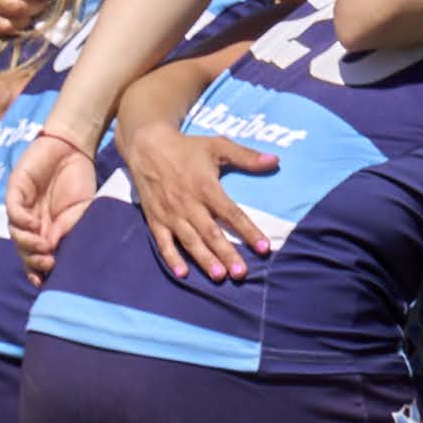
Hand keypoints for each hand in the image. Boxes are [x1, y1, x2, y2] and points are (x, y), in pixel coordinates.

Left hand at [5, 122, 99, 266]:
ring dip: (27, 244)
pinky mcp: (16, 190)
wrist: (75, 148)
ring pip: (15, 233)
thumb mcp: (81, 211)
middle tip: (47, 263)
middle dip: (32, 261)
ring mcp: (23, 207)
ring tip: (44, 246)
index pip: (36, 256)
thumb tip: (54, 251)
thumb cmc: (79, 179)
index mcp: (47, 230)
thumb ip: (68, 230)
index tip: (44, 282)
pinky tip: (34, 225)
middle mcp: (32, 222)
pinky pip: (13, 211)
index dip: (37, 271)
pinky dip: (21, 221)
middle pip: (23, 249)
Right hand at [122, 123, 281, 286]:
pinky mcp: (155, 219)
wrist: (147, 146)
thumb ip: (246, 156)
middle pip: (211, 233)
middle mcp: (188, 204)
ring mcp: (170, 214)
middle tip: (241, 273)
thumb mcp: (218, 145)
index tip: (265, 248)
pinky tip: (182, 273)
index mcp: (206, 187)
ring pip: (190, 241)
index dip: (249, 231)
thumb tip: (275, 160)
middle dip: (226, 254)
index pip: (232, 213)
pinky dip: (171, 258)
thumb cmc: (187, 147)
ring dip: (204, 260)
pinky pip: (163, 242)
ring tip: (219, 276)